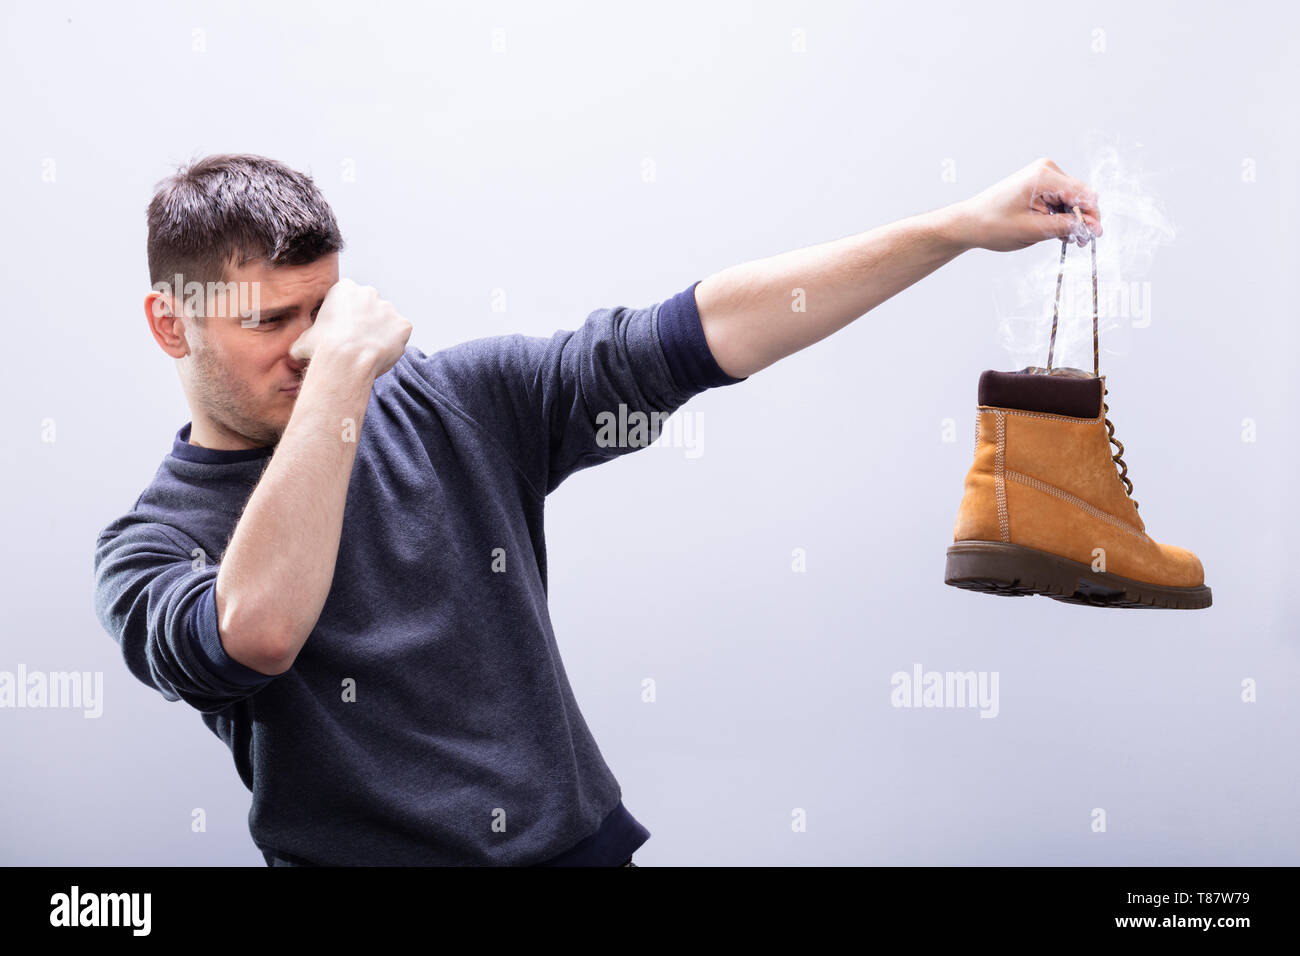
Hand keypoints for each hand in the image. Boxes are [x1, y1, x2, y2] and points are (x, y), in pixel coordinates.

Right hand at [289, 278, 412, 379]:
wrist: (347, 360)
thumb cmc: (323, 348)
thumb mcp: (303, 340)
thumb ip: (304, 340)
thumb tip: (295, 352)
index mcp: (345, 289)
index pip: (348, 299)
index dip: (345, 317)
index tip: (342, 331)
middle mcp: (369, 292)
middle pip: (370, 307)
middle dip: (365, 322)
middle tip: (357, 343)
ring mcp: (389, 308)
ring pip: (386, 320)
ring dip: (380, 332)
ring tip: (369, 351)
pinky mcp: (403, 325)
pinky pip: (401, 334)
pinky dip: (395, 343)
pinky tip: (382, 353)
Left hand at [948, 157, 1101, 251]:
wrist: (968, 223)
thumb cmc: (992, 224)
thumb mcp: (1032, 230)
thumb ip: (1064, 226)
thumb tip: (1091, 227)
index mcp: (1043, 176)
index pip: (1081, 193)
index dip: (1091, 215)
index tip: (1094, 235)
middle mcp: (1046, 170)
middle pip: (1078, 195)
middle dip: (1082, 218)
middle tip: (1082, 241)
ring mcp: (1042, 176)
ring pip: (1070, 199)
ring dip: (1071, 219)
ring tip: (1069, 239)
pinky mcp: (1039, 186)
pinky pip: (1059, 200)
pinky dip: (1061, 216)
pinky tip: (1059, 232)